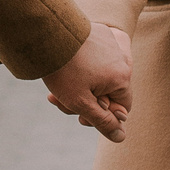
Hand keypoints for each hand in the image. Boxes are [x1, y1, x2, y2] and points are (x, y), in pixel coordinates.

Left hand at [44, 24, 133, 143]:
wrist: (46, 33)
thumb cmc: (63, 70)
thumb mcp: (81, 103)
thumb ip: (102, 122)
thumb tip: (121, 137)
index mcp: (122, 77)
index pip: (122, 107)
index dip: (102, 116)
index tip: (81, 116)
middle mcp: (122, 58)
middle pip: (109, 92)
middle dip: (86, 101)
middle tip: (61, 102)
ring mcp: (111, 43)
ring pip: (100, 76)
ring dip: (79, 86)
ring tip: (55, 88)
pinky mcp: (99, 32)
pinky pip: (95, 57)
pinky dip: (81, 66)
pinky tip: (63, 67)